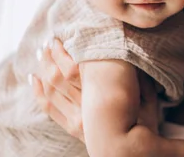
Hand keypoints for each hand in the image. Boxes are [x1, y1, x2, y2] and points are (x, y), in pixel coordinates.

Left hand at [31, 39, 161, 142]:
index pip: (74, 70)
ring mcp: (77, 119)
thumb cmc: (145, 124)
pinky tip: (35, 79)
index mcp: (102, 97)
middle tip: (47, 42)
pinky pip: (50, 109)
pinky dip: (40, 93)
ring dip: (44, 71)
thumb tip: (131, 54)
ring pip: (53, 91)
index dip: (63, 53)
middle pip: (59, 78)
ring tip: (41, 54)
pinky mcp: (74, 128)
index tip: (59, 39)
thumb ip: (140, 78)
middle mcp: (85, 108)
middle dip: (50, 58)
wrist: (135, 152)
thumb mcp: (148, 99)